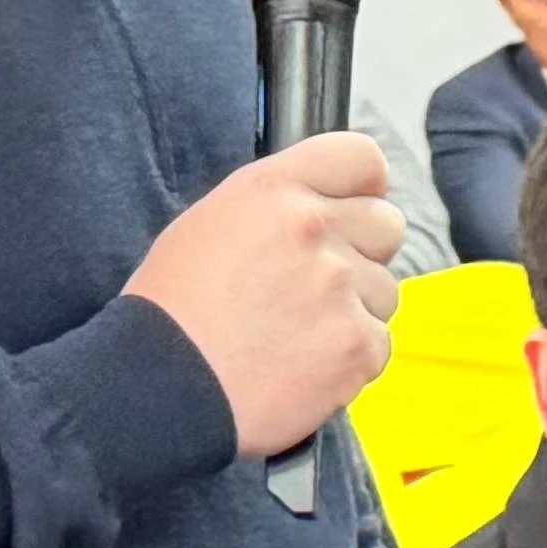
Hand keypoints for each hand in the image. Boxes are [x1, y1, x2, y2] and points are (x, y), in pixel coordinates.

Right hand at [124, 133, 404, 459]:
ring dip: (354, 312)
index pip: (362, 158)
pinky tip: (303, 368)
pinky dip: (349, 361)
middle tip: (318, 285)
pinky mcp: (356, 346)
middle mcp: (313, 229)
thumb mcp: (209, 224)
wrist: (159, 389)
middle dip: (363, 252)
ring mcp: (340, 287)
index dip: (361, 189)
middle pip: (387, 225)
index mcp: (273, 189)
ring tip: (297, 336)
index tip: (351, 211)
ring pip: (384, 291)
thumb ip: (277, 206)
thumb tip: (324, 208)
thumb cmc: (171, 312)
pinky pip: (378, 345)